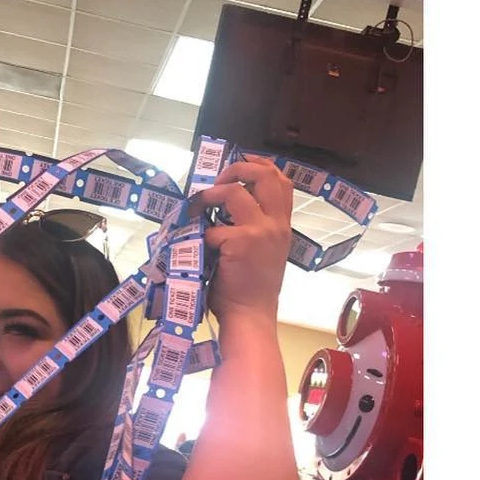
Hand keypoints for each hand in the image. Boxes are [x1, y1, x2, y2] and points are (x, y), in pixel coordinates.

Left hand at [187, 156, 292, 327]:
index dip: (261, 165)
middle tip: (217, 180)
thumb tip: (227, 208)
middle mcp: (275, 224)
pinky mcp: (239, 243)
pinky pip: (212, 228)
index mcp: (282, 226)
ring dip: (210, 195)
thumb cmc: (252, 290)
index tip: (241, 163)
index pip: (282, 181)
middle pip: (264, 176)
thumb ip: (257, 229)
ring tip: (199, 206)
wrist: (251, 316)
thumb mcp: (265, 253)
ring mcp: (259, 232)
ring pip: (233, 192)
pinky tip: (197, 246)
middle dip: (237, 169)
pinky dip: (200, 235)